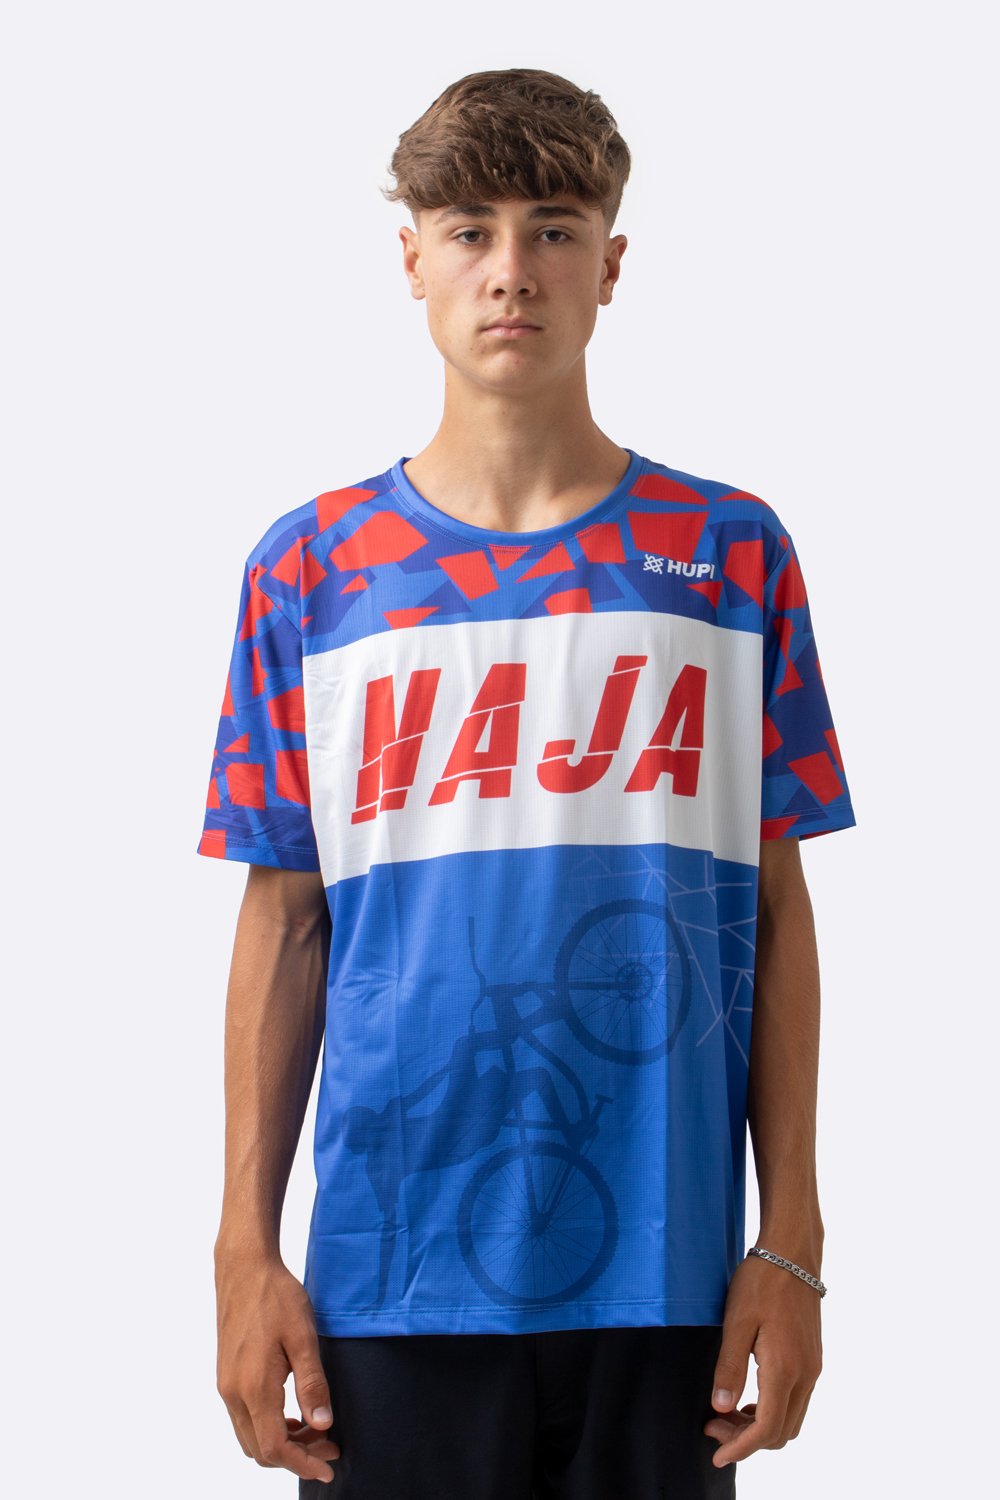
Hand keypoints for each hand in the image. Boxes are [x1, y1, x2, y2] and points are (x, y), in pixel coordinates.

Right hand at [215, 1252, 339, 1484]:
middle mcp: (234, 1393)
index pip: (274, 1447)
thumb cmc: (275, 1296)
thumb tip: (322, 1426)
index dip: (302, 1464)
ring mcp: (227, 1385)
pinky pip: (244, 1419)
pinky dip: (269, 1427)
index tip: (328, 1466)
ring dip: (282, 1443)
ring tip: (315, 1430)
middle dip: (296, 1457)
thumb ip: (312, 1384)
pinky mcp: (227, 1376)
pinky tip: (293, 1414)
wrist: (244, 1267)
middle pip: (260, 1450)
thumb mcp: (303, 1337)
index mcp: (253, 1387)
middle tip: (329, 1446)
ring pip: (251, 1437)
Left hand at [703, 1252, 822, 1468]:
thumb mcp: (736, 1322)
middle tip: (713, 1427)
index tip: (717, 1455)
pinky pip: (796, 1401)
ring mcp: (812, 1368)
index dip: (741, 1449)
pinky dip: (773, 1411)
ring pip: (790, 1419)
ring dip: (760, 1427)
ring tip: (726, 1414)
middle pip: (781, 1432)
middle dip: (747, 1440)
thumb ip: (729, 1367)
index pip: (767, 1429)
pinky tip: (748, 1398)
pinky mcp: (812, 1359)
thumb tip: (722, 1408)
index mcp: (785, 1368)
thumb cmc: (761, 1281)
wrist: (793, 1254)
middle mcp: (806, 1375)